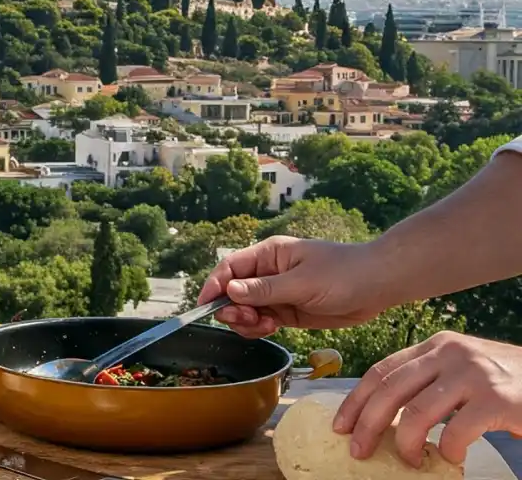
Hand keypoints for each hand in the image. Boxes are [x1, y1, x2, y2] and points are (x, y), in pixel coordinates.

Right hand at [197, 235, 390, 337]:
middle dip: (233, 308)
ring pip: (245, 310)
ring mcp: (277, 293)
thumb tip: (229, 290)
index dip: (214, 285)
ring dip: (247, 322)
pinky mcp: (288, 312)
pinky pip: (262, 321)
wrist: (379, 286)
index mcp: (269, 255)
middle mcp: (268, 273)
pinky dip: (260, 328)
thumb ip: (265, 289)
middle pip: (233, 292)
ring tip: (265, 327)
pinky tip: (272, 329)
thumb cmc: (344, 274)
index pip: (230, 268)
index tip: (205, 306)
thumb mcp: (303, 283)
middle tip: (247, 321)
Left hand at [334, 331, 521, 466]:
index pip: (381, 370)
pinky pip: (455, 432)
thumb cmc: (504, 384)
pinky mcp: (496, 399)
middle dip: (368, 424)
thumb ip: (427, 382)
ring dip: (406, 443)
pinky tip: (451, 458)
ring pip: (416, 413)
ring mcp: (473, 374)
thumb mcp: (460, 371)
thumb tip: (381, 417)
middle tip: (358, 450)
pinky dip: (447, 451)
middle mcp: (450, 354)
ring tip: (409, 460)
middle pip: (390, 391)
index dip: (356, 399)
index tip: (341, 425)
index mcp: (435, 346)